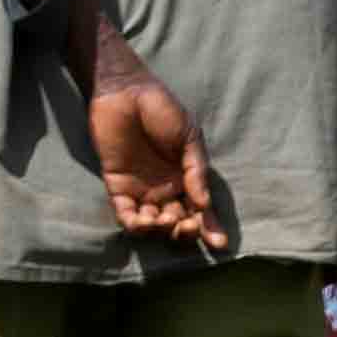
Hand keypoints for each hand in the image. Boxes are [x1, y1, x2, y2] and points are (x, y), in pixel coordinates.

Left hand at [86, 56, 230, 256]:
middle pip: (178, 223)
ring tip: (165, 219)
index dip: (210, 228)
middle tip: (187, 226)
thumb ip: (195, 171)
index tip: (219, 244)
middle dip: (185, 231)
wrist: (126, 92)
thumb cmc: (162, 109)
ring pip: (153, 225)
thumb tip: (204, 204)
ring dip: (161, 229)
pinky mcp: (117, 186)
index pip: (200, 210)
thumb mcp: (188, 138)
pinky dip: (134, 224)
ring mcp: (141, 189)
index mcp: (186, 178)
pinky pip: (125, 214)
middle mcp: (165, 189)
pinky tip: (143, 222)